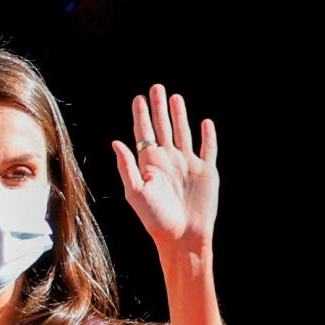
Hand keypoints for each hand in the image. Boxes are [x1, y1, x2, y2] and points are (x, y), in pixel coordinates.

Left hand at [112, 85, 218, 259]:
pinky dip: (207, 135)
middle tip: (156, 87)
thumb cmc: (157, 220)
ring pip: (183, 133)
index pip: (144, 134)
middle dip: (159, 108)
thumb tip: (116, 142)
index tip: (138, 98)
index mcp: (150, 165)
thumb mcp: (137, 193)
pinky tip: (205, 122)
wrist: (183, 238)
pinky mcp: (206, 172)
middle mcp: (168, 161)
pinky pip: (208, 148)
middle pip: (163, 128)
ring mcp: (188, 165)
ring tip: (175, 98)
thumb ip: (126, 167)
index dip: (141, 116)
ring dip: (180, 115)